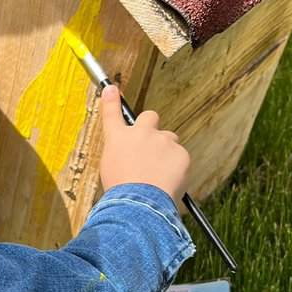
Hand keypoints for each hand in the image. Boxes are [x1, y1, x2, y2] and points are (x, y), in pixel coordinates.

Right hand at [98, 84, 189, 206]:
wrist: (139, 202)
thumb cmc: (120, 190)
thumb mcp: (110, 169)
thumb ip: (122, 154)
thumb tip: (133, 153)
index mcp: (118, 138)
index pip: (112, 114)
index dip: (111, 100)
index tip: (112, 89)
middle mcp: (140, 133)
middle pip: (150, 117)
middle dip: (152, 127)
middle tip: (152, 145)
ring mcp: (162, 141)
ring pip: (169, 139)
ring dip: (166, 151)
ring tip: (160, 174)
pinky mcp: (180, 153)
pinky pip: (180, 157)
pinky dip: (177, 168)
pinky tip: (169, 182)